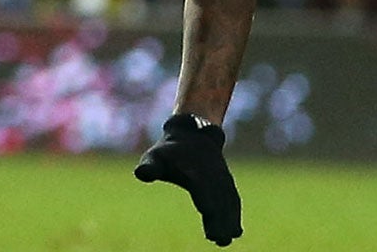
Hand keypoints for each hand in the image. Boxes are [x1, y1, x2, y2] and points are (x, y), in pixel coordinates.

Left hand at [136, 113, 241, 244]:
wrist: (191, 134)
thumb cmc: (168, 152)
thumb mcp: (155, 156)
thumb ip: (149, 166)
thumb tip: (140, 173)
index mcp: (194, 172)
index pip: (203, 192)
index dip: (207, 207)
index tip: (210, 226)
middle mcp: (211, 176)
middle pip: (219, 201)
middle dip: (221, 221)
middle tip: (221, 241)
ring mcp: (221, 178)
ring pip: (229, 201)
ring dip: (231, 220)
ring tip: (228, 239)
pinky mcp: (226, 182)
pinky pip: (233, 199)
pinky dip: (235, 214)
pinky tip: (236, 231)